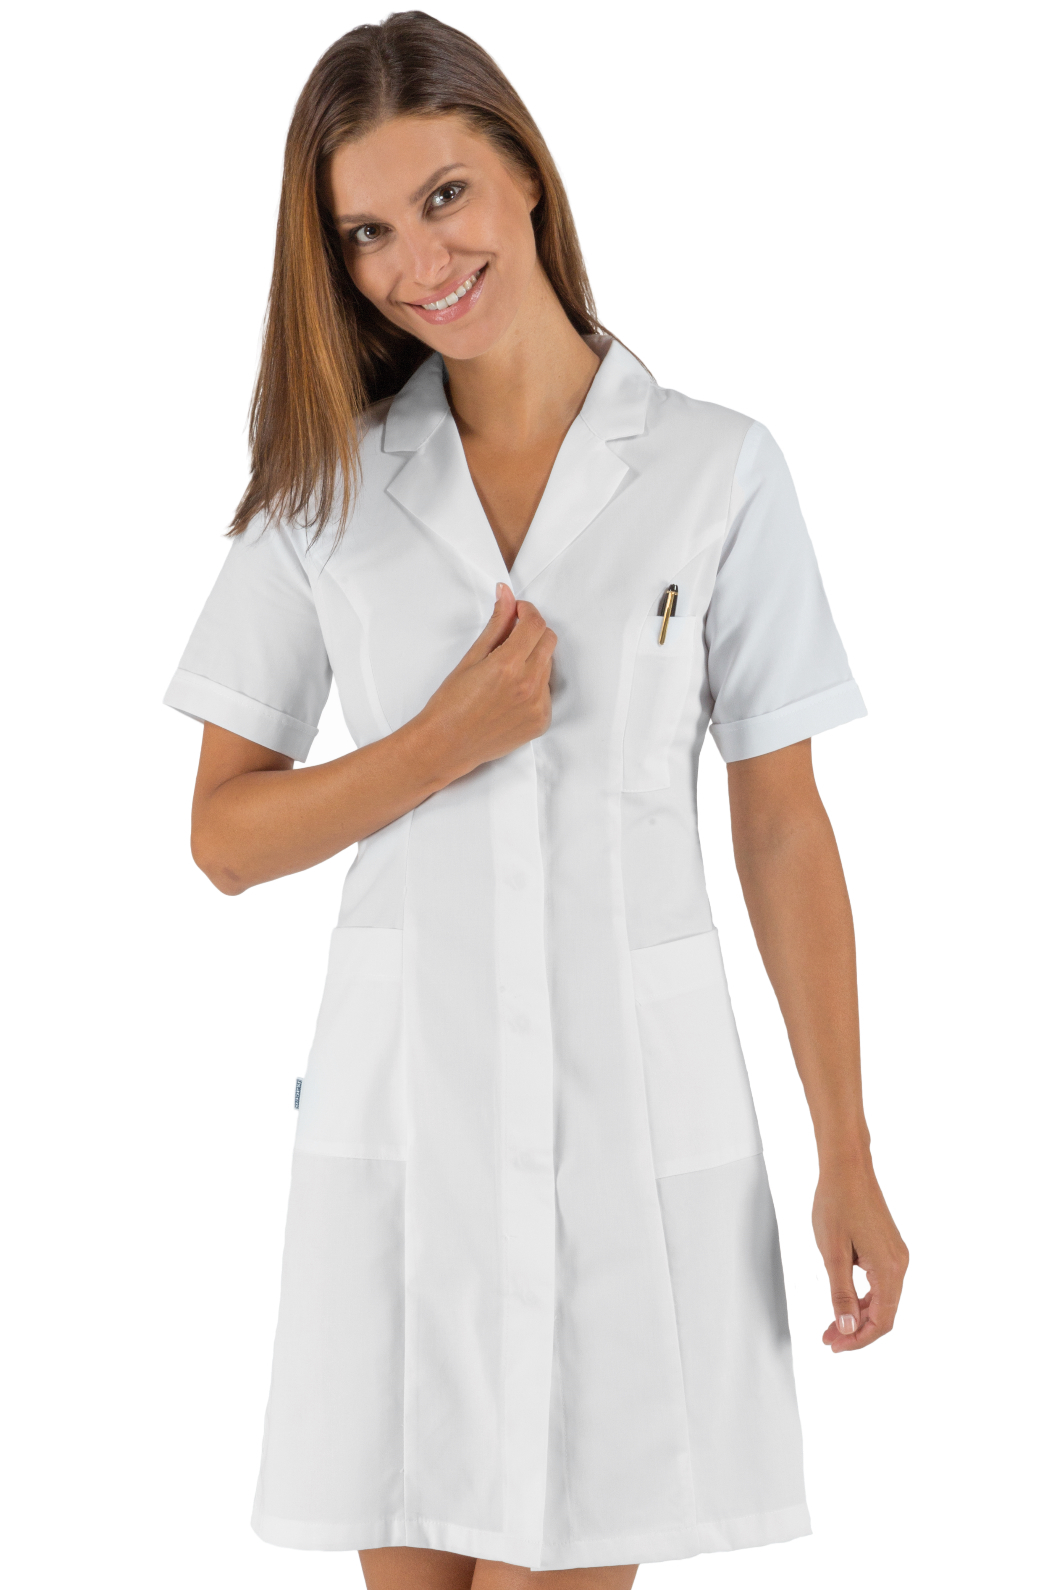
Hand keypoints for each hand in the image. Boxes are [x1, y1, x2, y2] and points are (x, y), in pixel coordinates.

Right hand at [415, 582, 556, 781]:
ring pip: (548, 666)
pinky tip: (509, 694)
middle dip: (532, 632)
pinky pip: (546, 692)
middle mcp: (528, 685)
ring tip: (505, 673)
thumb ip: (496, 624)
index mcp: (509, 665)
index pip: (536, 624)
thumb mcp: (471, 658)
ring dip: (533, 659)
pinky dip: (534, 685)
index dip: (528, 611)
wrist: (446, 745)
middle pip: (548, 641)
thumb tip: (506, 594)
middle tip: (511, 638)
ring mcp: (538, 706)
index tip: (518, 612)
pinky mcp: (541, 722)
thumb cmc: (450, 703)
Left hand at [812, 1160, 908, 1351]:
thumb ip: (841, 1293)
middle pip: (884, 1313)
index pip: (882, 1320)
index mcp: (888, 1268)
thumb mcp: (832, 1252)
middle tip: (828, 1338)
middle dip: (856, 1330)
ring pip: (882, 1299)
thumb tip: (848, 1327)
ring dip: (859, 1315)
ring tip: (832, 1325)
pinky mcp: (888, 1248)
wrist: (847, 1167)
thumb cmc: (837, 1202)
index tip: (835, 1345)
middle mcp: (899, 1264)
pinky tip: (845, 1301)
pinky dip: (862, 1297)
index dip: (859, 1339)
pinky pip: (880, 1283)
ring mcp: (896, 1255)